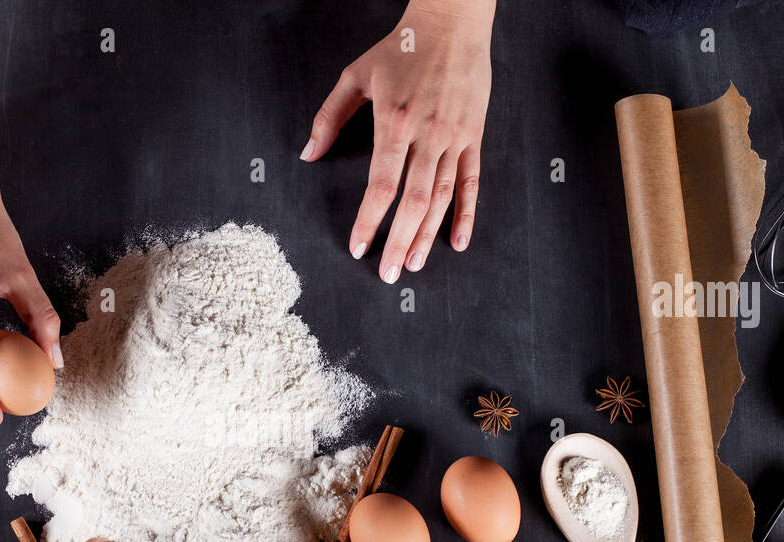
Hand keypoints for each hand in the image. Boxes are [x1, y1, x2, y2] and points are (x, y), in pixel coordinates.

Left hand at [302, 0, 494, 281]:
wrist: (451, 23)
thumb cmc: (400, 50)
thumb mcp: (356, 76)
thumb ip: (330, 117)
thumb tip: (308, 154)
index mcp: (395, 122)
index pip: (381, 184)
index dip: (368, 220)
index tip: (357, 247)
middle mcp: (427, 134)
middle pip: (413, 200)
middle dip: (399, 241)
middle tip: (389, 274)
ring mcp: (454, 136)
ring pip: (441, 197)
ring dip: (428, 235)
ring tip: (415, 264)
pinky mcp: (474, 135)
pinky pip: (471, 181)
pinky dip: (466, 213)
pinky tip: (458, 242)